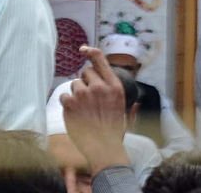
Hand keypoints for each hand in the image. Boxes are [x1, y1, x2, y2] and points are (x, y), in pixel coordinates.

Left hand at [60, 45, 129, 174]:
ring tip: (86, 110)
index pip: (100, 60)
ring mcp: (83, 94)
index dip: (90, 51)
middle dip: (86, 83)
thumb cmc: (114, 132)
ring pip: (74, 84)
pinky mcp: (70, 103)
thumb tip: (136, 101)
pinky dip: (67, 104)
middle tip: (91, 100)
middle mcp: (99, 87)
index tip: (83, 50)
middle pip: (84, 72)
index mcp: (114, 87)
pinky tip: (76, 114)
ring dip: (77, 94)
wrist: (105, 151)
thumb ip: (124, 101)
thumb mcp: (124, 112)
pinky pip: (64, 95)